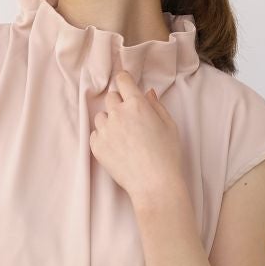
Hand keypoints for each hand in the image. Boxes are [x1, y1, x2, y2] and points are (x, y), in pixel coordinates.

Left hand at [89, 71, 184, 202]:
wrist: (154, 185)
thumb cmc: (167, 156)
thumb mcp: (169, 126)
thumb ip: (156, 106)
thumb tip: (147, 93)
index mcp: (136, 104)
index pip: (122, 80)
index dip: (125, 82)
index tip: (126, 87)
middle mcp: (118, 113)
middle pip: (111, 97)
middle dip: (119, 103)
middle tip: (129, 119)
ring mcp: (105, 130)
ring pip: (101, 116)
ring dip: (109, 121)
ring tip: (122, 137)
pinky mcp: (97, 147)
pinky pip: (95, 134)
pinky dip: (103, 137)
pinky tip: (116, 148)